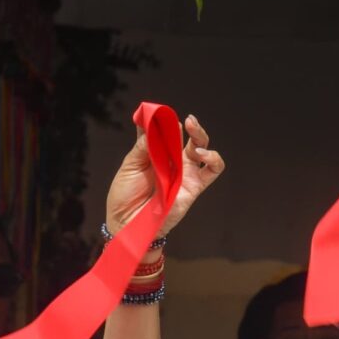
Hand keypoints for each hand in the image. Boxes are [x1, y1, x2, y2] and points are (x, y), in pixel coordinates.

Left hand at [105, 113, 223, 240]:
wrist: (128, 223)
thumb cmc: (125, 196)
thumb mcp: (129, 166)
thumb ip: (142, 146)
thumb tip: (151, 124)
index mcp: (156, 154)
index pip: (165, 131)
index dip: (164, 121)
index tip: (158, 114)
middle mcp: (172, 161)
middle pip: (188, 137)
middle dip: (189, 125)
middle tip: (186, 120)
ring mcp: (185, 173)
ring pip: (202, 148)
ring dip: (201, 136)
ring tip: (193, 130)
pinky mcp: (194, 186)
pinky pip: (213, 170)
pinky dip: (213, 158)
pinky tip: (201, 153)